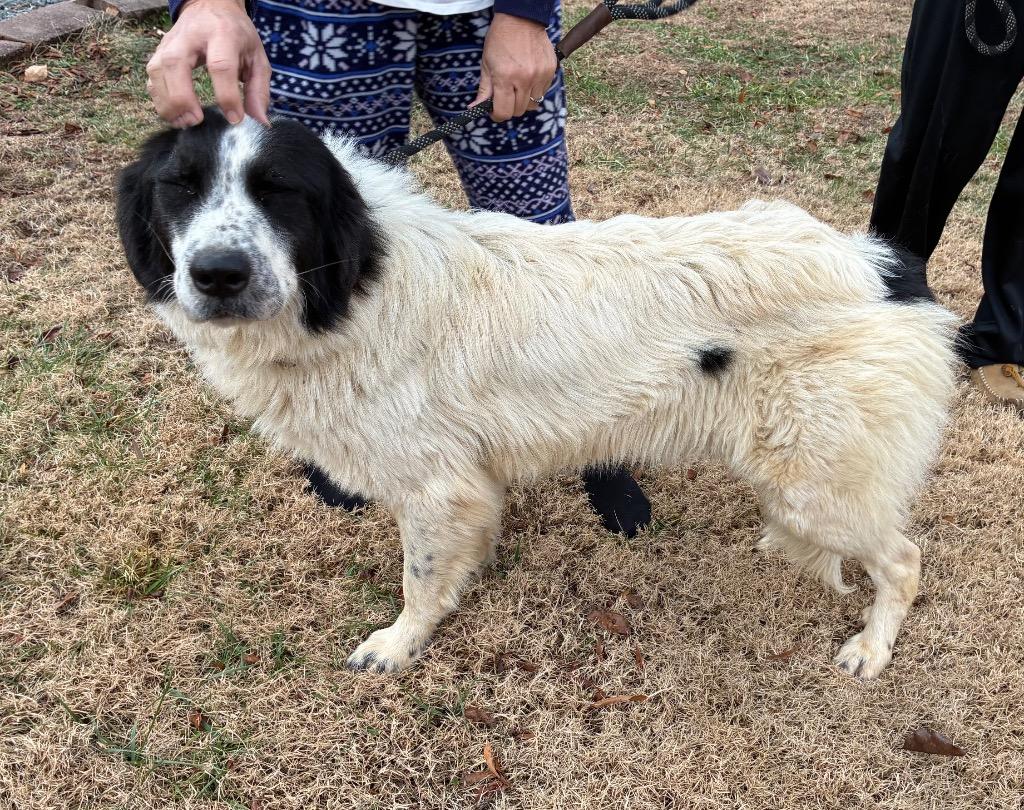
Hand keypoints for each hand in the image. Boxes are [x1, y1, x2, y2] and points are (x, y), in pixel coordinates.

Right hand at [146, 0, 270, 127]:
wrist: (211, 6)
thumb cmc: (237, 35)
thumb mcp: (257, 58)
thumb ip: (258, 90)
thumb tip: (259, 121)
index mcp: (222, 34)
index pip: (220, 65)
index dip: (226, 95)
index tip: (234, 118)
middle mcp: (191, 36)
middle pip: (176, 64)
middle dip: (182, 98)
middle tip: (196, 120)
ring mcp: (170, 42)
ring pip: (158, 71)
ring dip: (167, 102)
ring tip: (185, 122)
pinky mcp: (159, 52)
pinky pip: (151, 77)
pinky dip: (159, 99)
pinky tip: (174, 114)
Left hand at [472, 13, 556, 121]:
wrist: (521, 18)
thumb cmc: (500, 40)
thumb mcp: (486, 64)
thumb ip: (484, 89)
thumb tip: (475, 108)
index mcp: (505, 77)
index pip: (504, 112)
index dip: (497, 115)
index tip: (495, 110)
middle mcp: (524, 79)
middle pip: (519, 111)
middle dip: (510, 107)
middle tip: (505, 96)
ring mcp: (540, 76)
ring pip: (533, 104)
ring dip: (524, 100)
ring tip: (518, 86)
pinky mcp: (551, 71)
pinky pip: (543, 92)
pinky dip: (535, 90)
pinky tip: (528, 78)